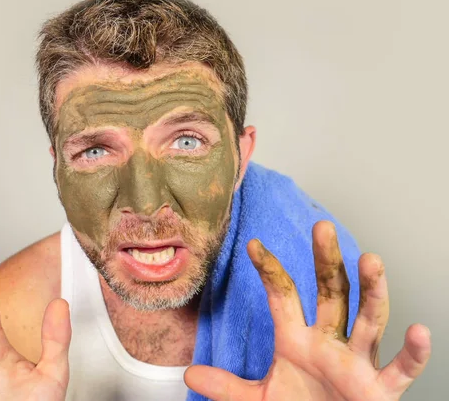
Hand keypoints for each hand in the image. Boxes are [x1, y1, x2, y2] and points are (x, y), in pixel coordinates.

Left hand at [185, 221, 430, 400]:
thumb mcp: (258, 399)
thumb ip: (227, 387)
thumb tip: (190, 375)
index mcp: (297, 339)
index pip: (283, 295)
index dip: (269, 270)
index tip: (252, 245)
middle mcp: (329, 342)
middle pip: (332, 293)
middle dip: (327, 262)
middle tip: (321, 227)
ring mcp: (356, 363)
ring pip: (369, 319)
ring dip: (372, 291)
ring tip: (371, 259)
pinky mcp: (380, 391)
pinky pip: (400, 369)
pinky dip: (413, 353)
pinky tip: (420, 331)